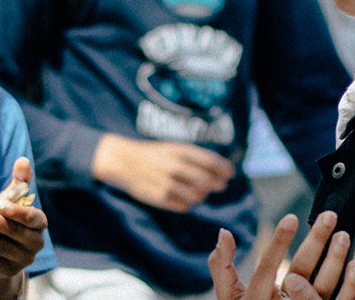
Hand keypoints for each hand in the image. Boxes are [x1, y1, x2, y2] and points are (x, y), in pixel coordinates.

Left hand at [0, 158, 47, 299]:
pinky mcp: (8, 272)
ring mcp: (23, 260)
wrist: (0, 255)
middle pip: (14, 232)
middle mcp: (36, 243)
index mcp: (40, 223)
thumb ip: (19, 182)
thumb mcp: (11, 201)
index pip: (31, 217)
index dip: (14, 211)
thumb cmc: (6, 221)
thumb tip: (23, 160)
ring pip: (1, 249)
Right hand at [91, 134, 234, 211]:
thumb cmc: (155, 154)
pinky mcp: (160, 198)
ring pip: (198, 196)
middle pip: (208, 182)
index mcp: (180, 152)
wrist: (125, 162)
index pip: (211, 162)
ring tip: (196, 190)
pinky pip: (184, 206)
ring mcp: (167, 184)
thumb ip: (196, 157)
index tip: (230, 174)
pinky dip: (187, 202)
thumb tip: (222, 171)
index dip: (225, 170)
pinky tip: (181, 196)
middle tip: (218, 185)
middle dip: (217, 184)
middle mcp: (175, 167)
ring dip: (201, 194)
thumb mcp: (175, 148)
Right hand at [208, 211, 354, 299]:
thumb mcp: (228, 296)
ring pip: (324, 286)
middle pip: (301, 271)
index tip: (291, 218)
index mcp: (257, 297)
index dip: (280, 242)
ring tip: (343, 234)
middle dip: (316, 241)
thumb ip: (222, 266)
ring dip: (336, 259)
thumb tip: (223, 234)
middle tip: (328, 216)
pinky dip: (350, 285)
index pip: (268, 267)